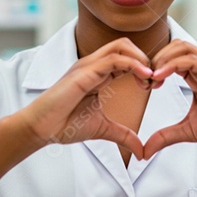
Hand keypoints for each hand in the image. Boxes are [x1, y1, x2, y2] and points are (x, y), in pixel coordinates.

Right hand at [16, 37, 152, 159]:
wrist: (40, 129)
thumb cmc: (64, 125)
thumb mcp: (103, 129)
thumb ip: (124, 136)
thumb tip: (141, 151)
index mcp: (98, 73)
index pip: (127, 56)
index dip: (145, 67)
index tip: (155, 85)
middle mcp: (93, 65)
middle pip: (126, 45)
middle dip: (146, 58)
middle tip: (156, 80)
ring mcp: (88, 66)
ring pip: (122, 46)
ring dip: (142, 59)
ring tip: (151, 78)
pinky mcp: (84, 72)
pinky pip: (114, 59)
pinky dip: (133, 64)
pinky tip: (144, 77)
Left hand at [143, 40, 196, 158]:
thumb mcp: (187, 131)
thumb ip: (165, 136)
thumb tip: (145, 151)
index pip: (172, 57)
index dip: (155, 67)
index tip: (145, 86)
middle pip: (175, 46)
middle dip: (156, 59)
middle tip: (146, 80)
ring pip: (182, 47)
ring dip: (162, 59)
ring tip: (153, 78)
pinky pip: (191, 59)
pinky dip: (172, 64)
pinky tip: (161, 78)